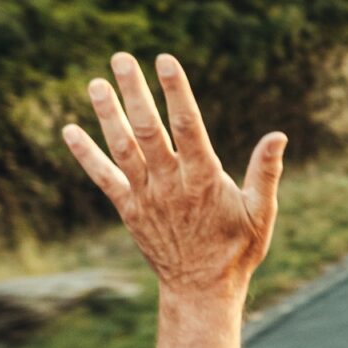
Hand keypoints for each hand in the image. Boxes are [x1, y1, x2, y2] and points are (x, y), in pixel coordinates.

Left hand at [62, 52, 283, 299]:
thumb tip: (278, 135)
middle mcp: (171, 185)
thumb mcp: (261, 212)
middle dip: (134, 92)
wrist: (201, 290)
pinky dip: (85, 155)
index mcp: (205, 180)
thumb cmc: (237, 249)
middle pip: (149, 130)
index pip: (189, 126)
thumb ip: (266, 172)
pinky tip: (69, 130)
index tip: (165, 60)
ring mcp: (146, 197)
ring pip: (123, 149)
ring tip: (95, 83)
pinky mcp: (129, 210)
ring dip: (108, 115)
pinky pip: (103, 178)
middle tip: (121, 58)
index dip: (176, 91)